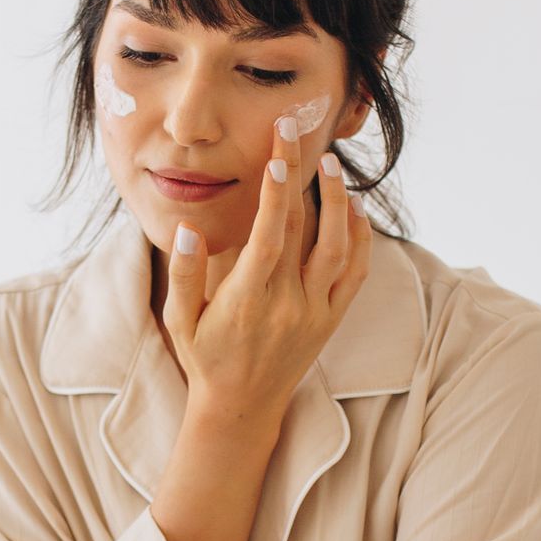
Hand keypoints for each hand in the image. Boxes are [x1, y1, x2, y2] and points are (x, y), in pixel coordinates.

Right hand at [162, 120, 371, 429]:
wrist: (242, 407)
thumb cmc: (205, 359)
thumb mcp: (180, 322)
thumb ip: (184, 275)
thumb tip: (190, 230)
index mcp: (248, 301)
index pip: (268, 238)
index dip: (275, 195)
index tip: (278, 157)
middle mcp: (288, 304)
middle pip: (301, 228)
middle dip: (299, 176)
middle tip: (295, 133)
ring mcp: (315, 312)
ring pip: (339, 248)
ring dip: (338, 202)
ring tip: (331, 164)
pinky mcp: (332, 319)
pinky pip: (355, 272)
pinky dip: (360, 237)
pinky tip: (353, 207)